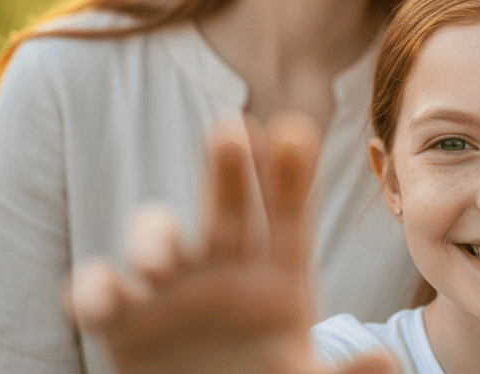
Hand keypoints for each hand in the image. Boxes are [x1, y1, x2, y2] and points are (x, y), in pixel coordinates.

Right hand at [67, 112, 395, 373]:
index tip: (296, 132)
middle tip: (231, 129)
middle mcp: (222, 268)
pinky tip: (101, 300)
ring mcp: (170, 288)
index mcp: (276, 278)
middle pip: (225, 209)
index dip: (291, 177)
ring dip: (154, 236)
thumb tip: (387, 361)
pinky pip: (99, 292)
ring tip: (161, 260)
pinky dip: (93, 291)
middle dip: (228, 170)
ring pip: (156, 238)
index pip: (286, 218)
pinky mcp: (123, 319)